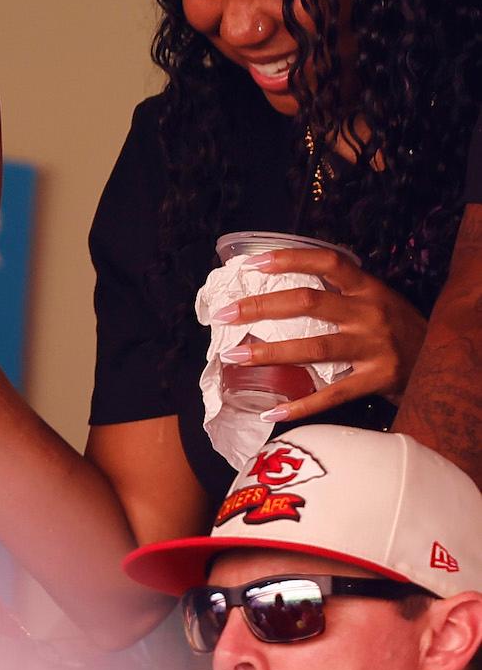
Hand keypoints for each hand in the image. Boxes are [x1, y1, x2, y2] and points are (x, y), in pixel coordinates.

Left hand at [215, 247, 427, 418]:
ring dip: (269, 353)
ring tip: (234, 357)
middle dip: (260, 307)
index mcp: (367, 288)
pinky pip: (332, 394)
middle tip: (224, 314)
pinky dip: (300, 405)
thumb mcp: (375, 300)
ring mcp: (374, 347)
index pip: (327, 263)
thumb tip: (278, 292)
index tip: (251, 264)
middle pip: (308, 303)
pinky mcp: (377, 380)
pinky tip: (272, 410)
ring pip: (313, 348)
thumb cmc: (398, 328)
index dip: (288, 259)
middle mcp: (370, 313)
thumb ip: (337, 294)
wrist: (445, 360)